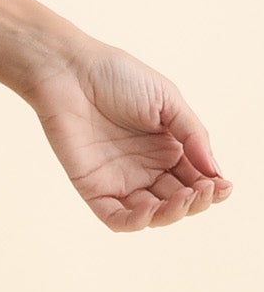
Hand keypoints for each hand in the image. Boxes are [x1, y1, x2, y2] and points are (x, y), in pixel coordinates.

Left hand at [26, 38, 233, 230]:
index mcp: (165, 148)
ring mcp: (120, 179)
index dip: (212, 188)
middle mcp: (145, 168)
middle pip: (179, 201)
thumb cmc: (116, 76)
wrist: (68, 69)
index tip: (223, 184)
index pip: (196, 180)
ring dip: (174, 214)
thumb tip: (216, 172)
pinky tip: (152, 210)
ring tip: (187, 197)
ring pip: (154, 215)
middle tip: (206, 189)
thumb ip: (193, 134)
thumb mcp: (167, 99)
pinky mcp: (93, 187)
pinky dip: (137, 222)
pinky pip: (117, 218)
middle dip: (197, 201)